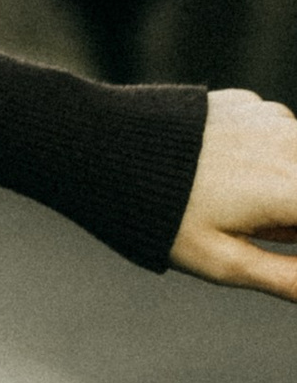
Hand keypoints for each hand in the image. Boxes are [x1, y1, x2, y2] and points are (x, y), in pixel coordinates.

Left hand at [170, 87, 296, 297]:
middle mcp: (293, 144)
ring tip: (230, 202)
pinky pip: (276, 137)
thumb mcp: (225, 262)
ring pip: (295, 162)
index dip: (288, 236)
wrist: (105, 149)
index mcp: (293, 188)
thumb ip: (289, 278)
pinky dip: (263, 158)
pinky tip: (217, 170)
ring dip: (282, 186)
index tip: (264, 238)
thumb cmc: (165, 216)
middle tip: (251, 228)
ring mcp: (273, 117)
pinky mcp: (252, 104)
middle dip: (289, 216)